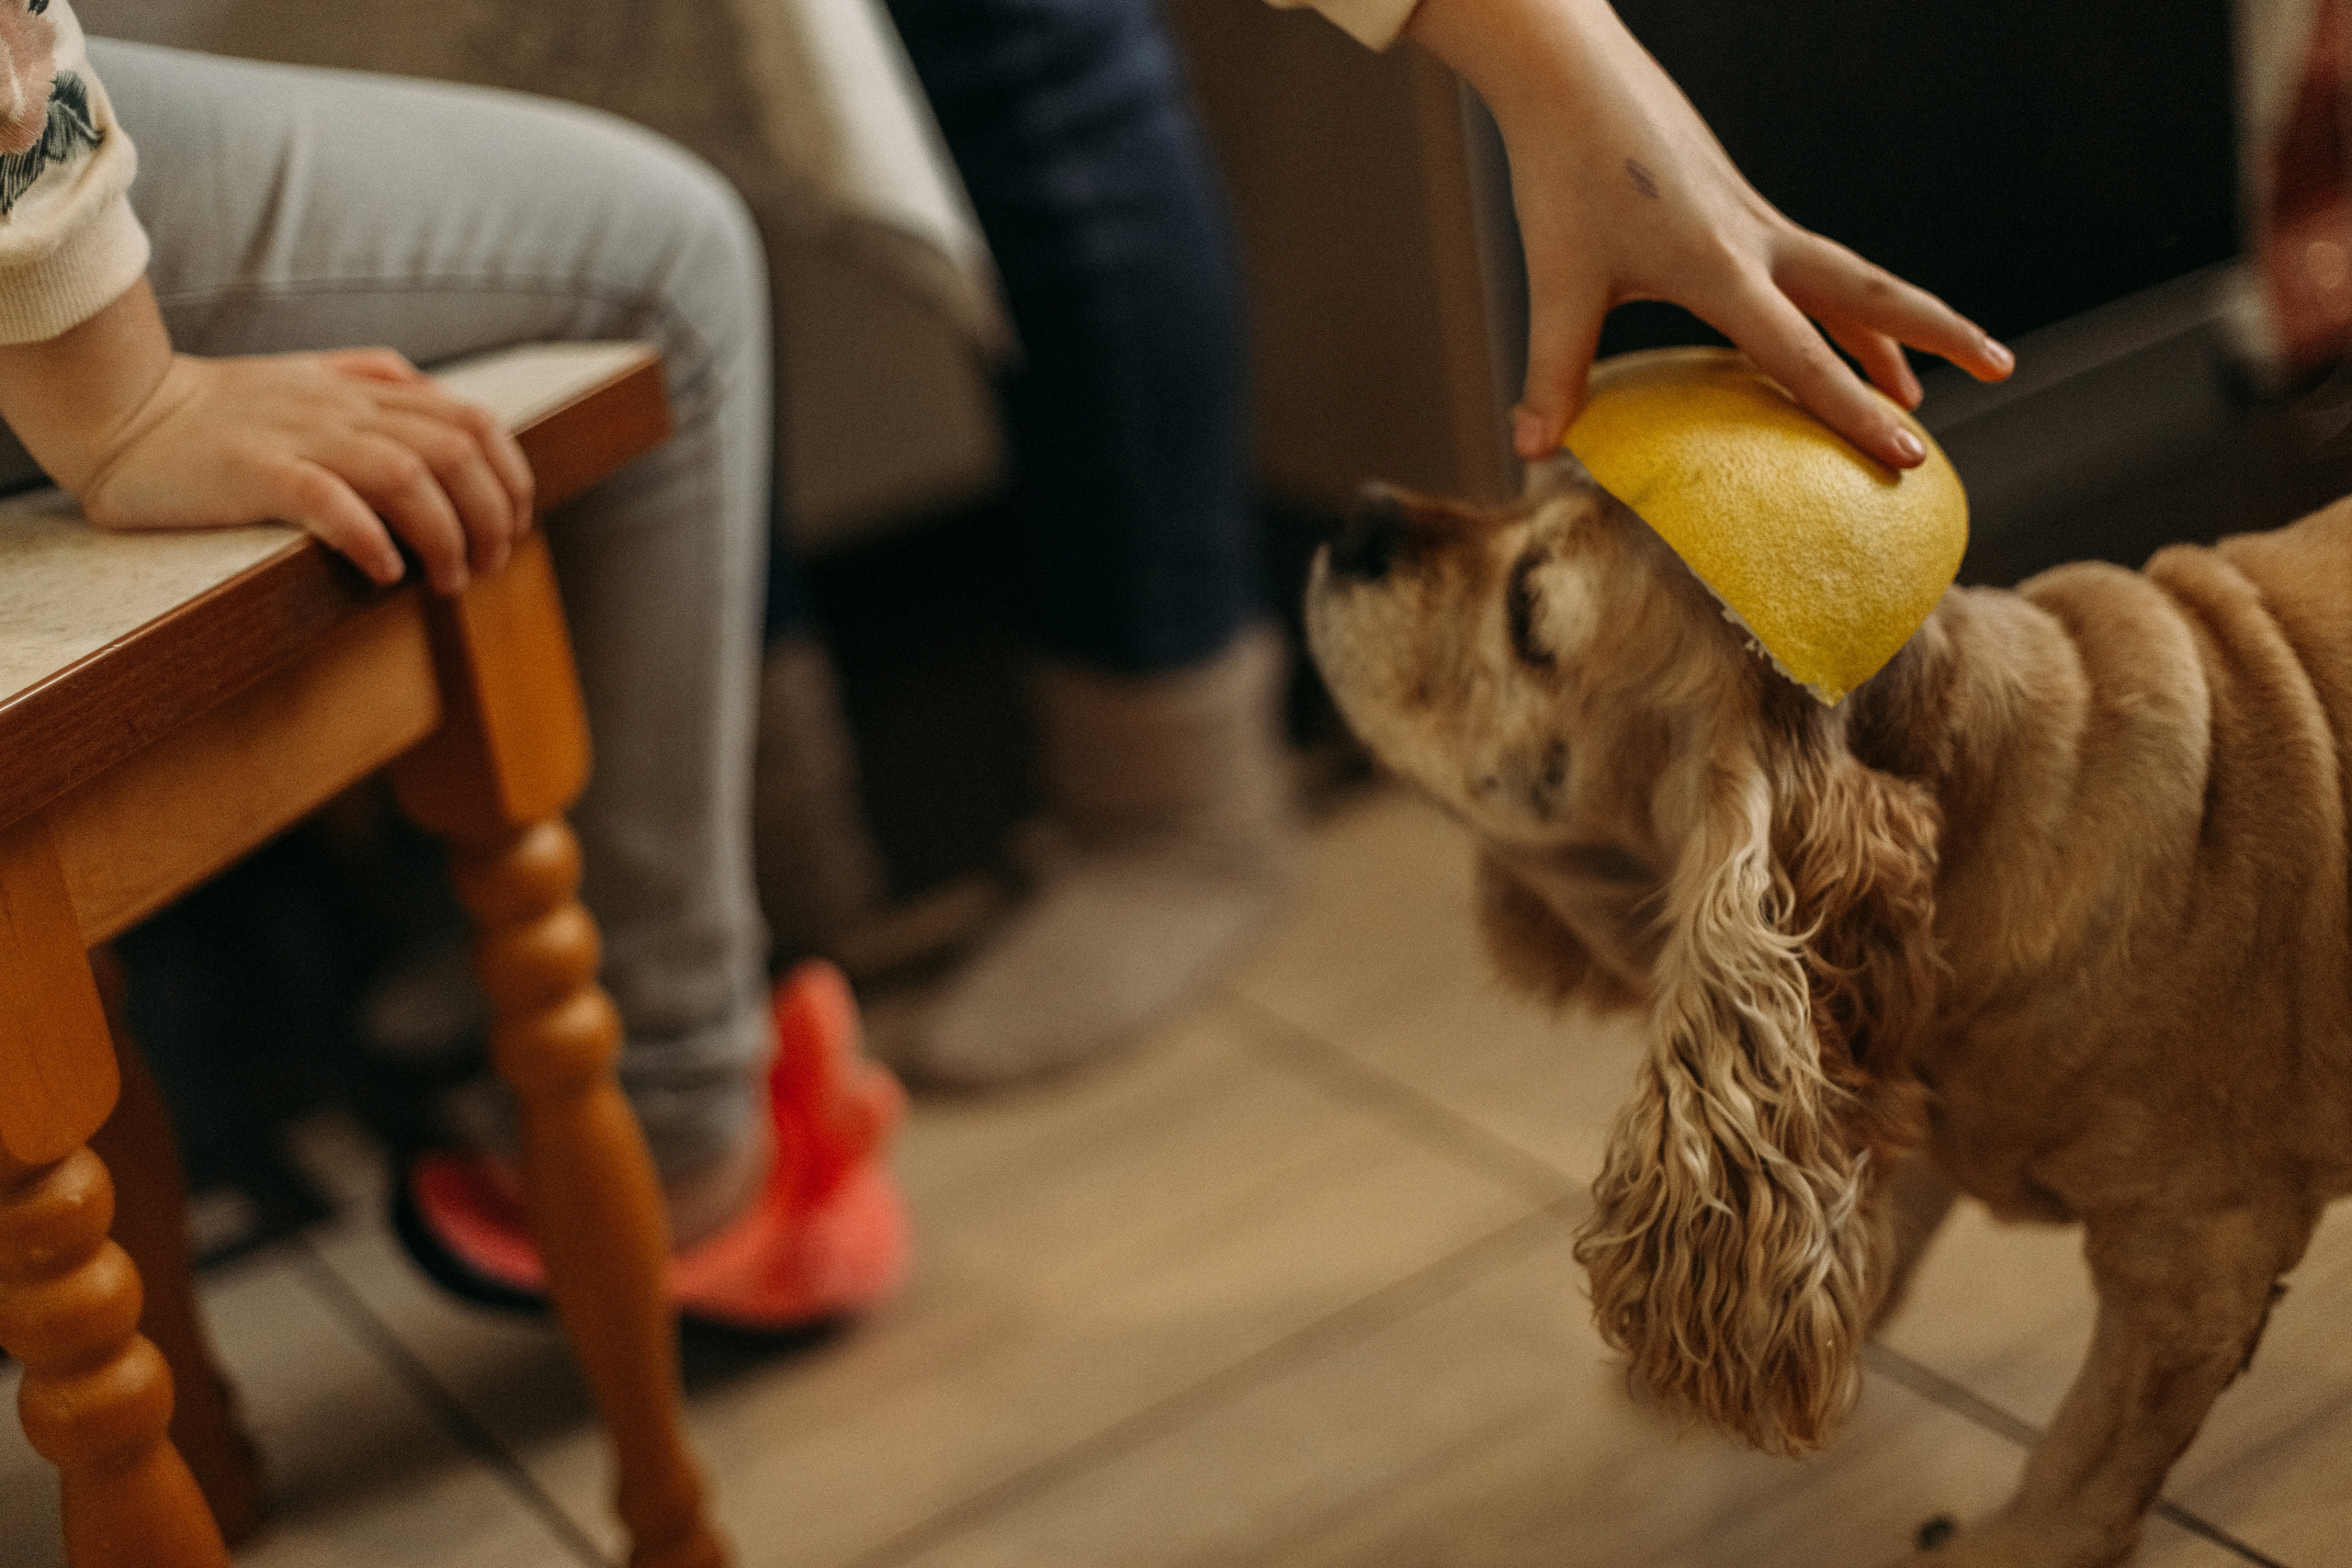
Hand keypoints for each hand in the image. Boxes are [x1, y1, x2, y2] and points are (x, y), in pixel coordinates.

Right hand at [0, 278, 531, 592]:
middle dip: (491, 516)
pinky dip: (372, 540)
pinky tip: (385, 574)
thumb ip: (371, 381)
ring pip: (409, 474)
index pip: (473, 421)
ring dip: (445, 536)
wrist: (119, 410)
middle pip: (457, 449)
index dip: (510, 477)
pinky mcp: (255, 471)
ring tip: (446, 583)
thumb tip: (430, 394)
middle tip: (484, 568)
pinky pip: (330, 500)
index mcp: (363, 391)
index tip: (512, 527)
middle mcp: (342, 408)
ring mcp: (300, 436)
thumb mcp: (307, 381)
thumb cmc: (216, 411)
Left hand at [1406, 0, 2013, 468]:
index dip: (1856, 414)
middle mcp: (1756, 242)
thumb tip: (1525, 451)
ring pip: (1843, 279)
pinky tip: (1827, 331)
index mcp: (1722, 269)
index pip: (1804, 357)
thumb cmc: (1563, 175)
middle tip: (2002, 367)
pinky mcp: (1736, 206)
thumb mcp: (1557, 282)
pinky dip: (1833, 305)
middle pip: (1870, 294)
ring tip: (1917, 387)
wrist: (1570, 77)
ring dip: (1888, 331)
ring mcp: (1753, 220)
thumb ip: (1551, 371)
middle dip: (1939, 335)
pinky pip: (1805, 266)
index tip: (1910, 457)